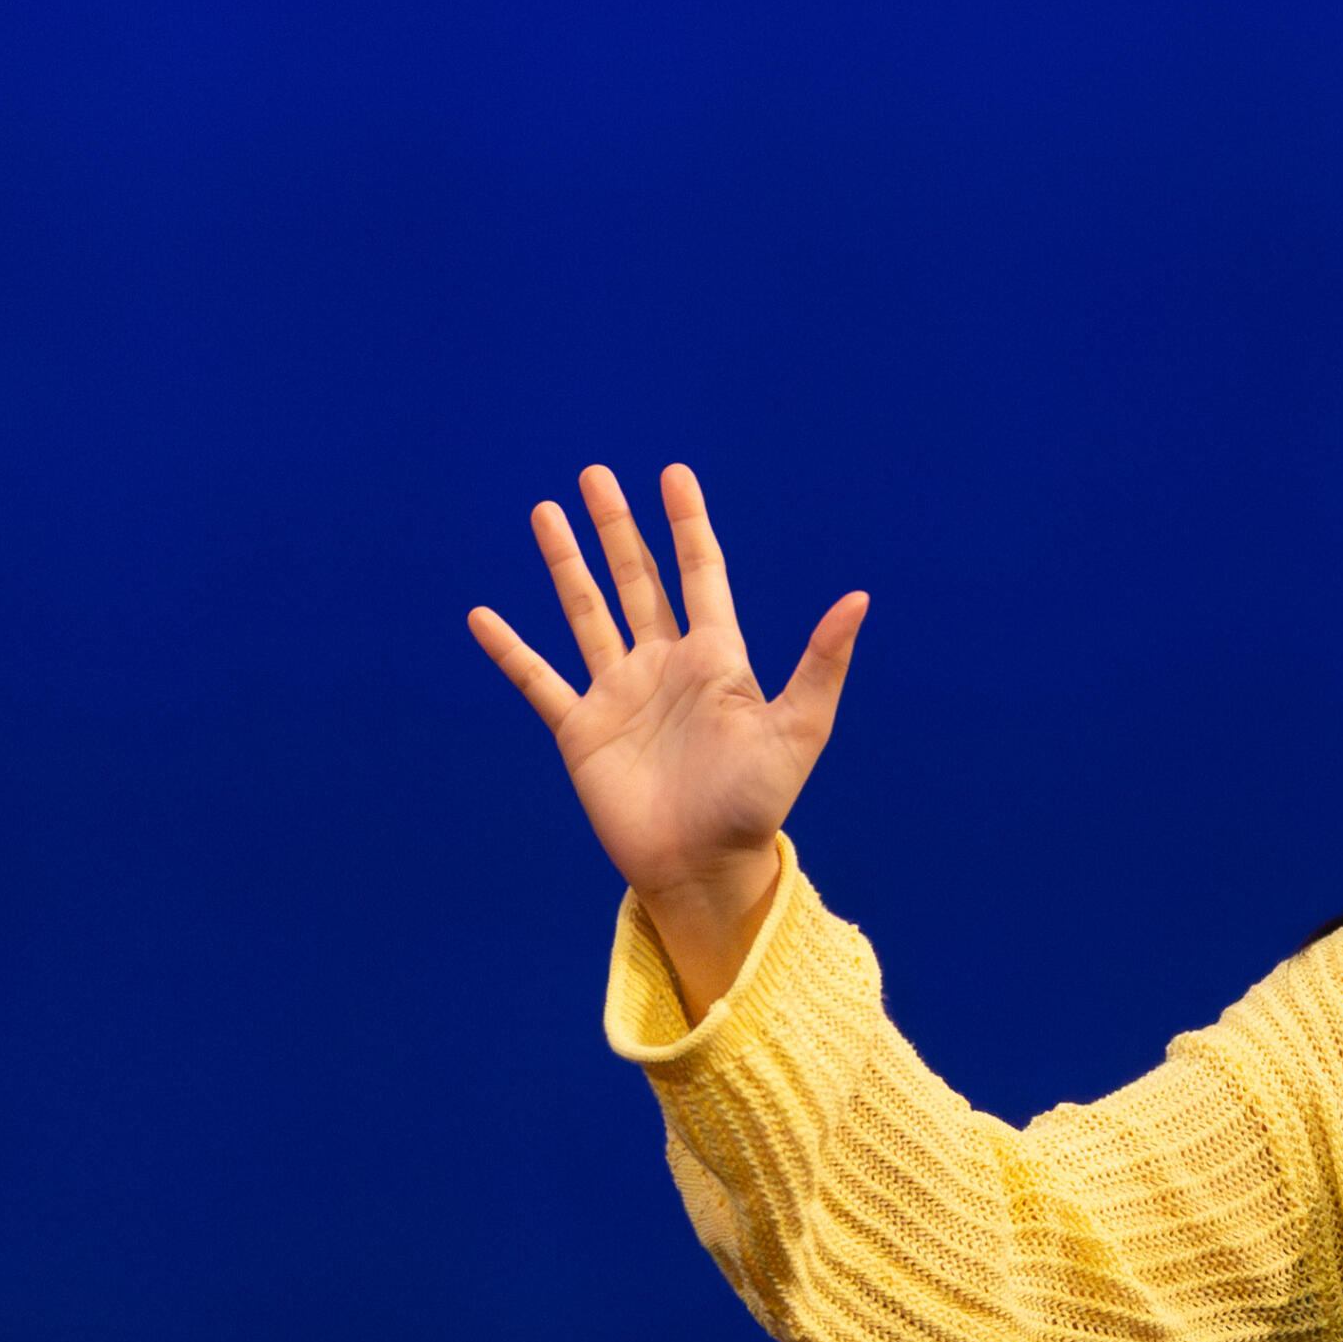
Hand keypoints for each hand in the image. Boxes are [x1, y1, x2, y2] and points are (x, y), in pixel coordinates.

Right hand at [469, 463, 864, 1017]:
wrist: (703, 868)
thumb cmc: (756, 805)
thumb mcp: (798, 729)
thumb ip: (821, 663)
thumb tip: (859, 598)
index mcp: (716, 662)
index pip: (700, 576)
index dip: (688, 525)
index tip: (675, 475)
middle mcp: (664, 668)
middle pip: (637, 581)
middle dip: (617, 528)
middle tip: (595, 473)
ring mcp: (620, 695)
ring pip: (586, 613)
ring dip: (566, 564)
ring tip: (544, 512)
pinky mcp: (581, 730)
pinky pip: (538, 679)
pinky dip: (510, 649)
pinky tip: (483, 616)